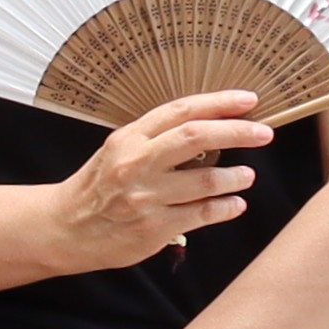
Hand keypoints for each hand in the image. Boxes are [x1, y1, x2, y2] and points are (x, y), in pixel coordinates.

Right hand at [48, 91, 266, 270]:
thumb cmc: (96, 188)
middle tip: (263, 134)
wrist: (64, 228)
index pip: (180, 111)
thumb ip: (155, 140)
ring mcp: (146, 196)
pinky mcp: (154, 227)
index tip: (248, 101)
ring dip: (236, 177)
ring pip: (206, 179)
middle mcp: (136, 163)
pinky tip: (235, 204)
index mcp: (128, 138)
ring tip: (246, 176)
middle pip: (197, 137)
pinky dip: (226, 207)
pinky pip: (203, 213)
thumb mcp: (117, 151)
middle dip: (238, 132)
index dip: (219, 103)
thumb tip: (209, 129)